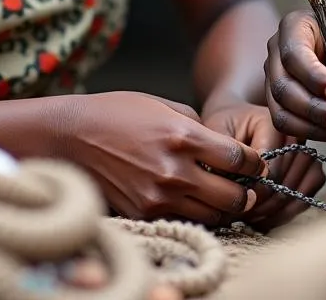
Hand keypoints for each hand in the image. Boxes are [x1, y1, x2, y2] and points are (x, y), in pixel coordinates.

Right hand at [57, 91, 267, 224]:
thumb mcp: (161, 104)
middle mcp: (175, 170)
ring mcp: (159, 196)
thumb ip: (195, 124)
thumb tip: (218, 144)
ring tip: (222, 195)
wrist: (70, 137)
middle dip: (246, 191)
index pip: (238, 158)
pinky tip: (193, 201)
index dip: (254, 162)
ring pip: (213, 215)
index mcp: (183, 136)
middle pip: (233, 195)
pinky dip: (195, 214)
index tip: (256, 162)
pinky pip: (184, 220)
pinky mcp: (144, 214)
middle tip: (246, 185)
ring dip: (223, 207)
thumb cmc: (116, 112)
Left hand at [202, 100, 325, 229]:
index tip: (235, 201)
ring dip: (274, 211)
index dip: (253, 190)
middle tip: (241, 214)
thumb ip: (225, 155)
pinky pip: (306, 196)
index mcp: (273, 122)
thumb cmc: (224, 127)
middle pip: (286, 181)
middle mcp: (295, 135)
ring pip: (298, 191)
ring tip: (251, 217)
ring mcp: (306, 151)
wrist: (234, 122)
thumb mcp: (217, 133)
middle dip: (263, 204)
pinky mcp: (311, 169)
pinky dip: (287, 212)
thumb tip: (239, 187)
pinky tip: (265, 217)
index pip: (271, 166)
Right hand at [264, 9, 325, 140]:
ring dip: (311, 125)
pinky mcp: (279, 101)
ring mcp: (275, 76)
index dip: (315, 78)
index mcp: (296, 25)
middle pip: (283, 84)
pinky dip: (308, 132)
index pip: (294, 53)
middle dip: (314, 107)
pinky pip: (285, 122)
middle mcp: (277, 49)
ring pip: (280, 108)